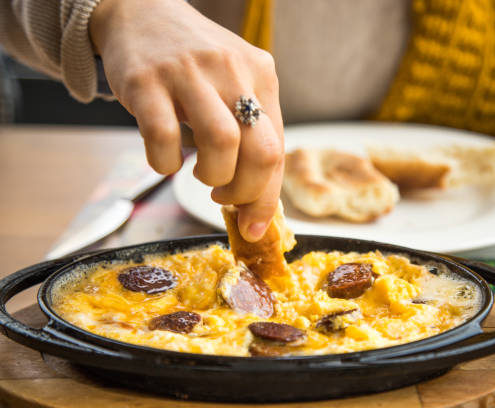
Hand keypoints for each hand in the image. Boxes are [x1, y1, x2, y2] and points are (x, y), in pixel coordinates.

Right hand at [90, 0, 283, 240]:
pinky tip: (164, 160)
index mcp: (262, 75)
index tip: (254, 227)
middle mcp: (233, 70)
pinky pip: (163, 137)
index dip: (268, 198)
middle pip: (261, 151)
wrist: (141, 12)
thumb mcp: (234, 84)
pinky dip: (164, 164)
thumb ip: (249, 133)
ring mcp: (189, 72)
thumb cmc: (194, 65)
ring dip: (212, 176)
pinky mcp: (146, 80)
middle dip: (246, 193)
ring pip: (220, 143)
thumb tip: (255, 200)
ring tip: (201, 175)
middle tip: (225, 197)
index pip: (279, 148)